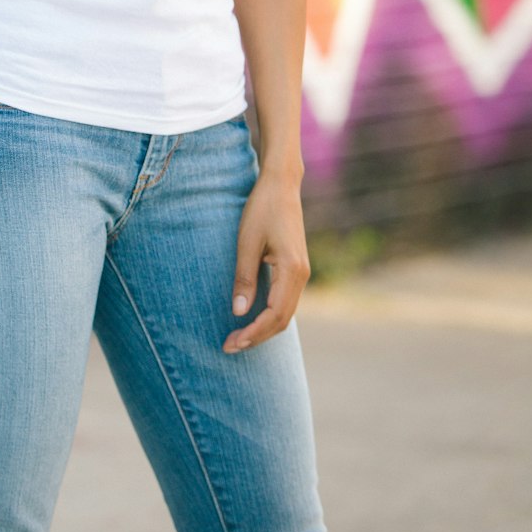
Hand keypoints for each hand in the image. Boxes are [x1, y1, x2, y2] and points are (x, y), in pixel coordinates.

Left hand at [223, 169, 310, 353]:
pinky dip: (270, 315)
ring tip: (238, 337)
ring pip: (285, 312)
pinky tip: (252, 318)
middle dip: (257, 336)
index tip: (232, 342)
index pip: (274, 315)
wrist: (281, 185)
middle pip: (282, 320)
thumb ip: (244, 278)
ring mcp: (302, 272)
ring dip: (263, 328)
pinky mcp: (296, 268)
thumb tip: (239, 312)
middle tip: (229, 346)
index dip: (254, 333)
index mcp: (291, 270)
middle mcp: (302, 275)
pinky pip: (286, 301)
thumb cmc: (262, 209)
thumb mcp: (247, 242)